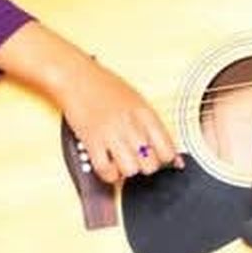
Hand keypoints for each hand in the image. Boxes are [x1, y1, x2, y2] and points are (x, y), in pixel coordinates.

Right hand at [59, 58, 184, 183]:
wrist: (78, 78)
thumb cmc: (107, 87)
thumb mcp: (137, 101)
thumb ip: (152, 126)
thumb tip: (172, 155)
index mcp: (146, 113)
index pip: (167, 149)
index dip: (165, 159)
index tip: (160, 158)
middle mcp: (131, 125)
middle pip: (150, 164)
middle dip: (145, 166)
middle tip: (138, 157)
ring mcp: (112, 134)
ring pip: (130, 170)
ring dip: (127, 169)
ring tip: (121, 159)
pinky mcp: (92, 143)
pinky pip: (106, 172)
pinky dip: (109, 174)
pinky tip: (109, 163)